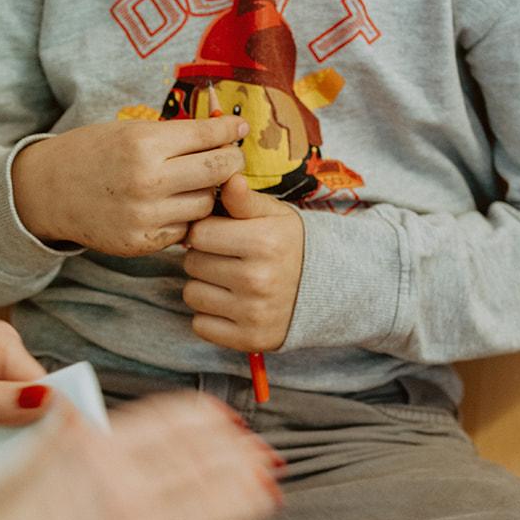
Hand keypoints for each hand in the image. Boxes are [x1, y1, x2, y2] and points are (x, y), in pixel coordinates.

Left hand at [0, 321, 51, 486]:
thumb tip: (46, 400)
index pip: (42, 382)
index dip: (56, 413)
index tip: (71, 447)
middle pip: (40, 414)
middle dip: (46, 442)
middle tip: (62, 476)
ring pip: (25, 444)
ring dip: (27, 465)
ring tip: (43, 492)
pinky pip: (1, 468)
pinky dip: (6, 481)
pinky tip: (17, 497)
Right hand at [0, 391, 281, 519]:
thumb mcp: (15, 466)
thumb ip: (57, 438)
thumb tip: (74, 413)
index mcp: (92, 449)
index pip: (174, 420)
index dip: (209, 419)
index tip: (224, 420)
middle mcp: (124, 486)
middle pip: (205, 459)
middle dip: (239, 455)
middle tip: (258, 454)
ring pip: (217, 506)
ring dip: (246, 495)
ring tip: (263, 491)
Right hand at [12, 117, 247, 255]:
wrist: (48, 191)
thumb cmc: (93, 152)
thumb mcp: (131, 130)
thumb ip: (177, 133)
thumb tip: (229, 130)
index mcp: (144, 144)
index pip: (209, 137)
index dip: (230, 130)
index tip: (238, 128)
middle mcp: (147, 181)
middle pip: (218, 172)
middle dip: (231, 162)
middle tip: (229, 158)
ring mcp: (145, 216)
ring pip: (206, 205)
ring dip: (207, 193)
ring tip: (193, 183)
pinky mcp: (141, 242)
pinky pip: (184, 230)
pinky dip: (185, 218)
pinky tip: (171, 206)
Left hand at [182, 173, 304, 351]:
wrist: (328, 290)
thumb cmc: (289, 246)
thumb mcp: (274, 215)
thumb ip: (245, 199)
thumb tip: (229, 178)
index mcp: (264, 242)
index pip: (199, 233)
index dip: (206, 231)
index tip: (221, 235)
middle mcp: (258, 279)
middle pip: (192, 263)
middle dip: (204, 258)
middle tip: (228, 259)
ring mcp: (254, 313)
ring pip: (192, 294)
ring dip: (204, 287)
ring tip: (230, 281)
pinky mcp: (250, 340)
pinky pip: (200, 325)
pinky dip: (210, 316)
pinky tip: (231, 305)